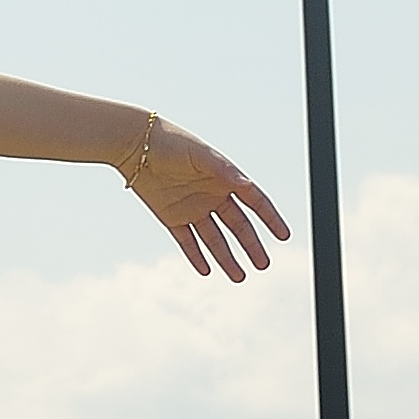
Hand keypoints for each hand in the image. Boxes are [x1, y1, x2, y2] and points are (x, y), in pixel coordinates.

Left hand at [104, 122, 291, 282]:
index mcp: (225, 178)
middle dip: (251, 246)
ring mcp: (192, 208)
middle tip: (263, 265)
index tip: (283, 235)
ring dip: (226, 258)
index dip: (270, 218)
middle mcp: (212, 196)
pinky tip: (207, 270)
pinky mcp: (171, 217)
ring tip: (240, 277)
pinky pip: (187, 241)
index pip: (254, 202)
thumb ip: (223, 169)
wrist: (134, 145)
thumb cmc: (171, 142)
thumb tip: (246, 184)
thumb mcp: (200, 153)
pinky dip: (196, 256)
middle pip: (237, 226)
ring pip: (214, 239)